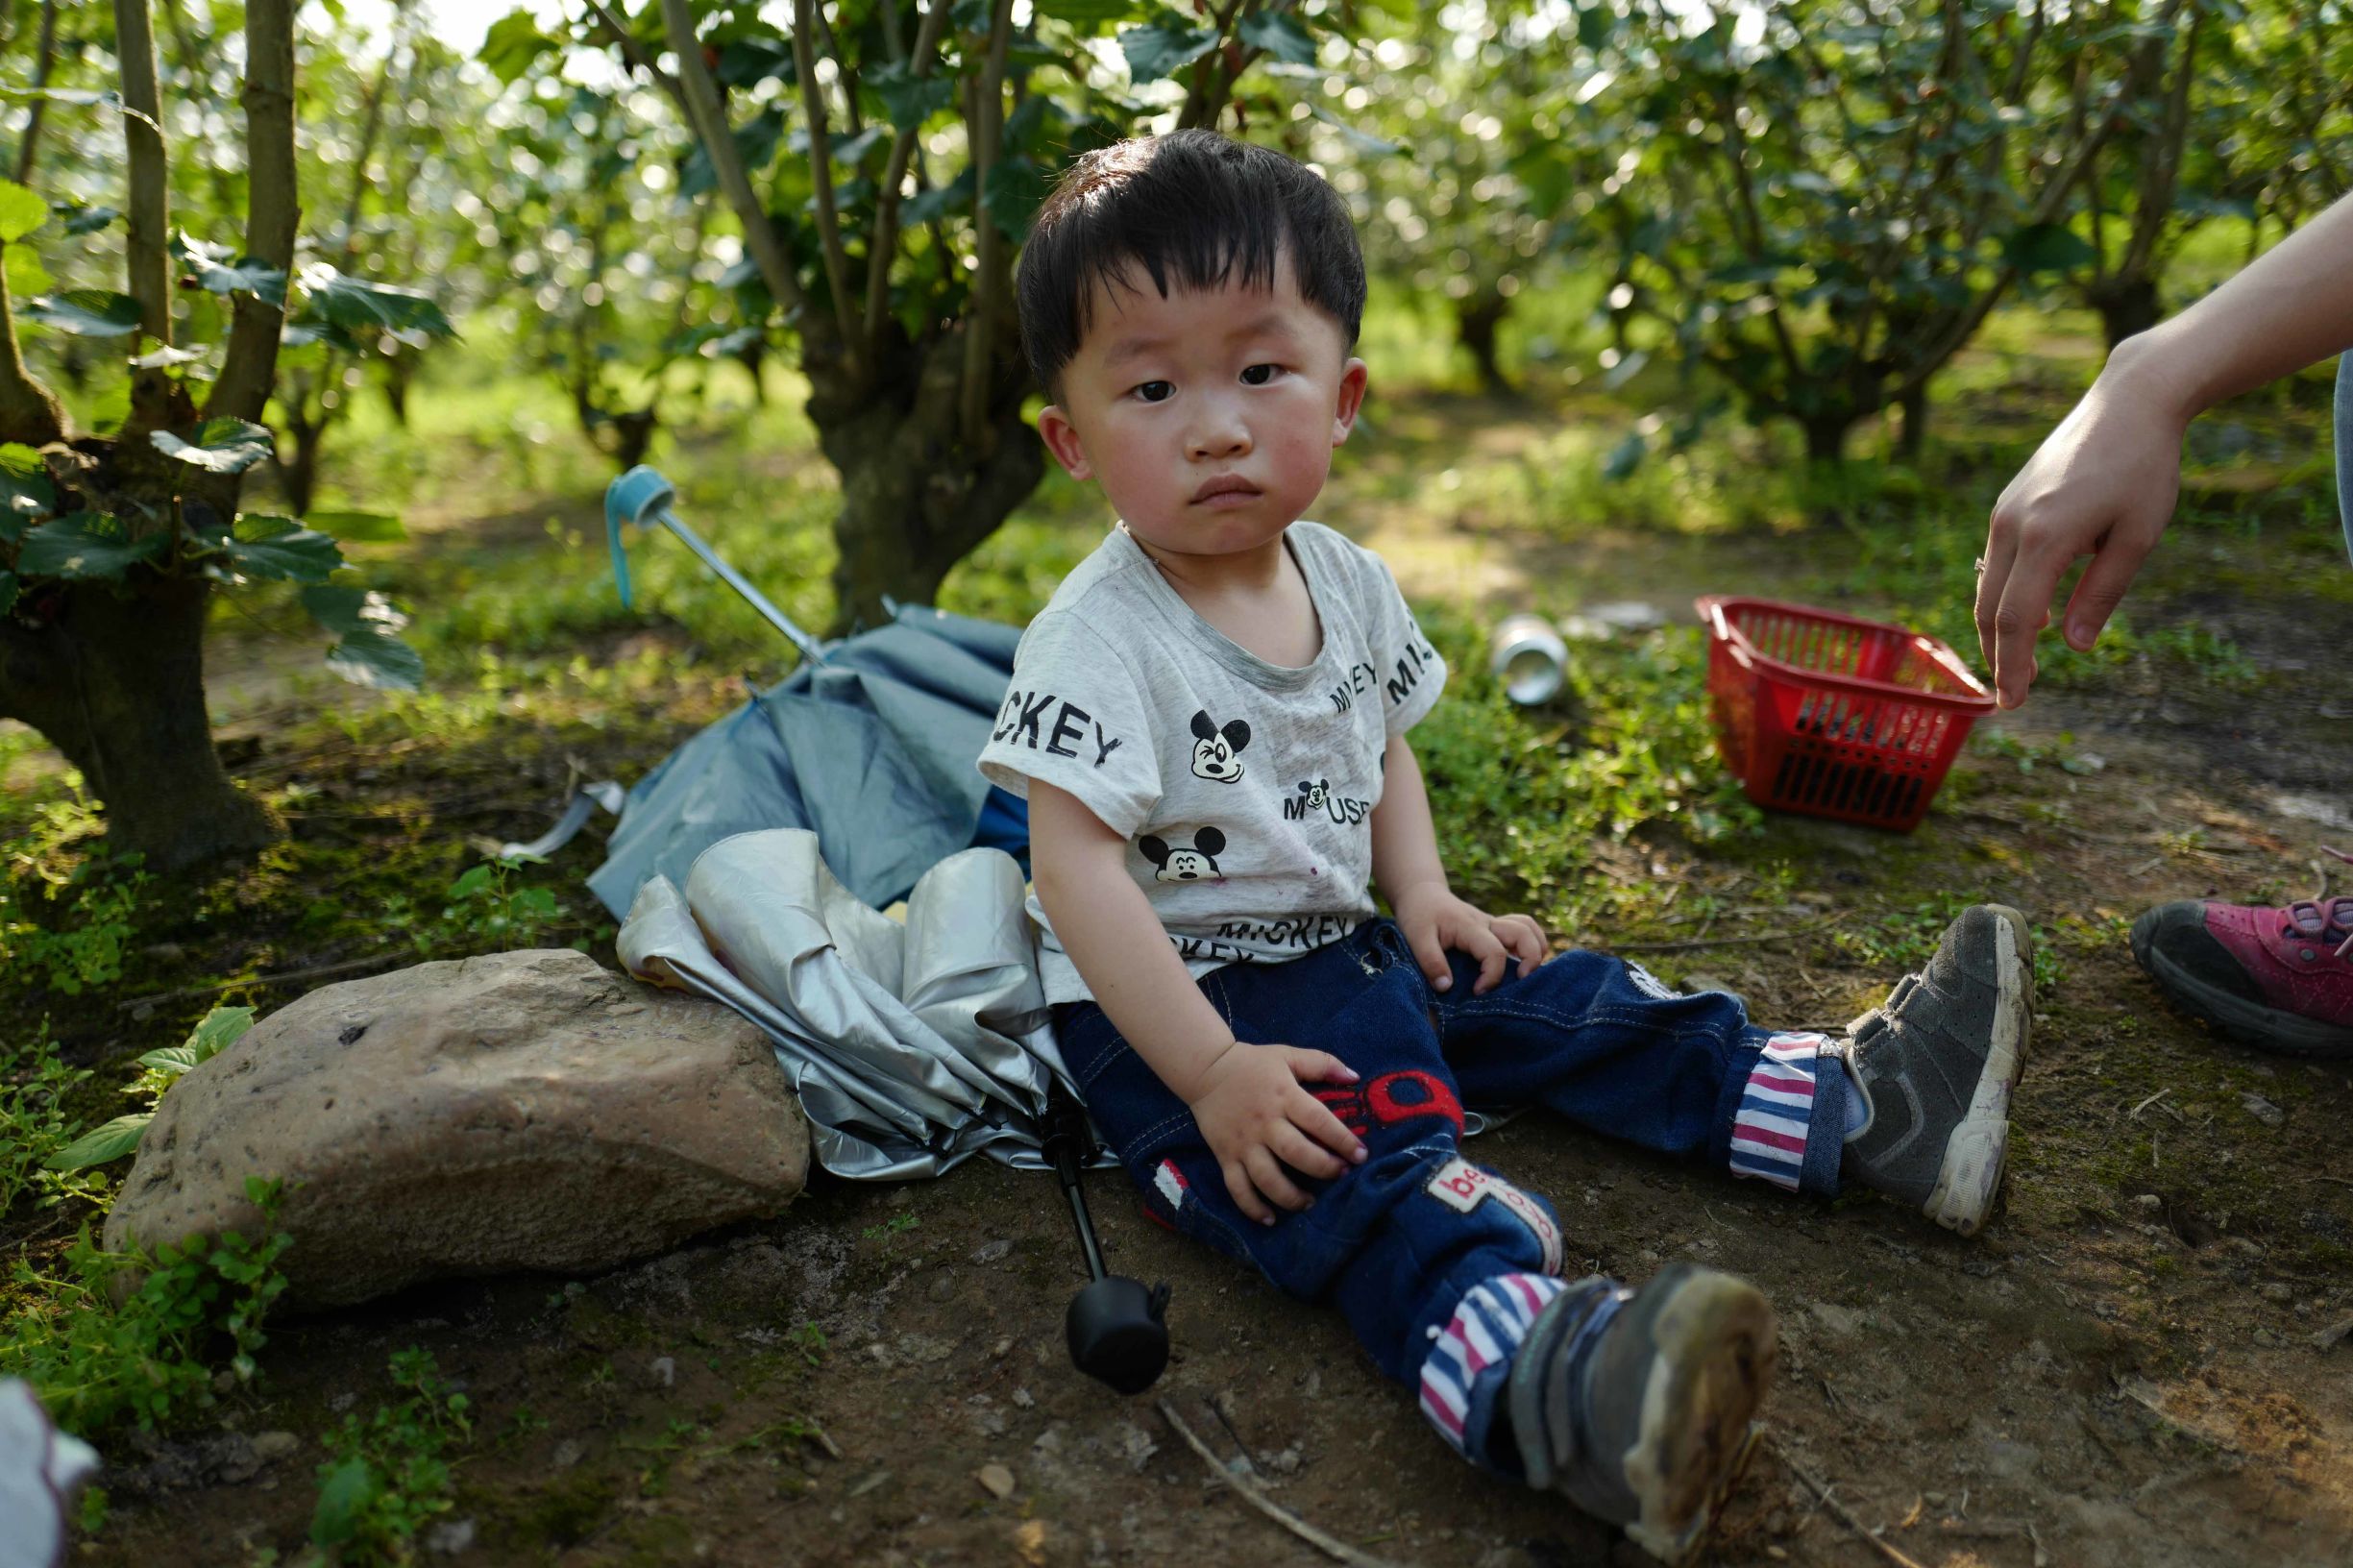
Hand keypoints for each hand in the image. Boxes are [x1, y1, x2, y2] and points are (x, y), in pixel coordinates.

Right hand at [1185, 1041, 1367, 1224]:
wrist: (1205, 1070)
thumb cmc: (1253, 1064)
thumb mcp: (1288, 1055)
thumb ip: (1322, 1063)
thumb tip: (1355, 1077)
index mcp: (1284, 1096)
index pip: (1318, 1120)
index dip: (1342, 1140)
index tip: (1361, 1155)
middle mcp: (1264, 1123)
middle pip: (1296, 1153)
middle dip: (1323, 1168)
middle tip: (1340, 1175)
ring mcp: (1243, 1143)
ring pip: (1267, 1178)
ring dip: (1291, 1196)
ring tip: (1309, 1203)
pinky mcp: (1225, 1157)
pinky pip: (1238, 1188)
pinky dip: (1252, 1208)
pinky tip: (1270, 1218)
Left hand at [1392, 882, 1548, 995]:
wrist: (1421, 895)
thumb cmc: (1418, 916)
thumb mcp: (1416, 938)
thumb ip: (1430, 962)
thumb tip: (1446, 987)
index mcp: (1470, 927)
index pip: (1494, 951)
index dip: (1492, 976)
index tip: (1477, 992)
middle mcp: (1487, 923)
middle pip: (1524, 933)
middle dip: (1530, 959)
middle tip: (1519, 982)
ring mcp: (1494, 924)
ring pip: (1528, 928)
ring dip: (1536, 950)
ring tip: (1526, 974)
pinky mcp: (1494, 929)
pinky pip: (1522, 930)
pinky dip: (1530, 945)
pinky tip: (1520, 965)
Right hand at [1977, 351, 2188, 707]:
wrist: (2129, 400)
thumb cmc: (2145, 467)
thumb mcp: (2138, 534)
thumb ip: (2103, 592)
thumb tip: (2074, 645)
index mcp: (2046, 537)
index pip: (2017, 620)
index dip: (2012, 667)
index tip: (2014, 703)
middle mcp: (2012, 525)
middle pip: (1991, 609)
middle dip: (1999, 656)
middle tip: (2015, 695)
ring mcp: (2005, 511)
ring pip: (1988, 586)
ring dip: (2000, 627)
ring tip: (2021, 661)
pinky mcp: (2008, 502)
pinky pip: (1996, 561)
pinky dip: (2005, 594)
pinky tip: (2035, 611)